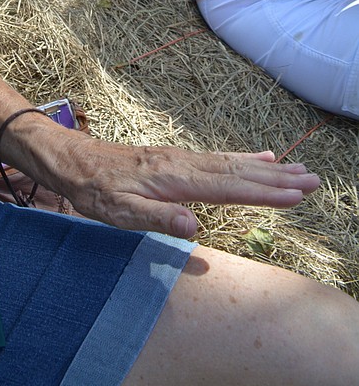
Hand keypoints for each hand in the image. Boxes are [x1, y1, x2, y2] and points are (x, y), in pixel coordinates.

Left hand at [39, 129, 318, 239]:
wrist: (73, 161)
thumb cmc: (94, 191)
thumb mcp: (118, 212)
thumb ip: (157, 218)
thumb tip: (195, 227)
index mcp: (174, 179)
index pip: (228, 188)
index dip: (263, 193)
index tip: (296, 196)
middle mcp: (183, 164)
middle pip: (238, 172)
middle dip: (277, 179)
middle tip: (313, 181)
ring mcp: (181, 159)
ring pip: (232, 164)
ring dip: (267, 169)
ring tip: (298, 170)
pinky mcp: (176, 159)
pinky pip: (219, 158)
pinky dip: (244, 159)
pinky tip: (260, 159)